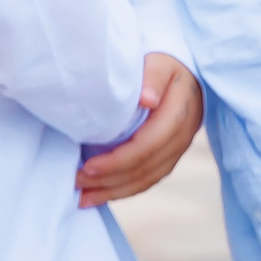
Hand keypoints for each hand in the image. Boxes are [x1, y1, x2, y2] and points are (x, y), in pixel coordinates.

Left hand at [77, 54, 203, 206]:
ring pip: (148, 178)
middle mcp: (183, 135)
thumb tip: (147, 99)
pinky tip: (102, 193)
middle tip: (76, 182)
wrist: (184, 69)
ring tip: (83, 198)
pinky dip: (125, 189)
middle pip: (146, 168)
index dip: (118, 160)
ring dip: (114, 191)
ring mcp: (179, 148)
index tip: (88, 166)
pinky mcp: (170, 154)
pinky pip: (149, 178)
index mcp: (179, 112)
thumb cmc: (163, 62)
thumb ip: (152, 77)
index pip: (148, 145)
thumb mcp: (159, 62)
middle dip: (109, 180)